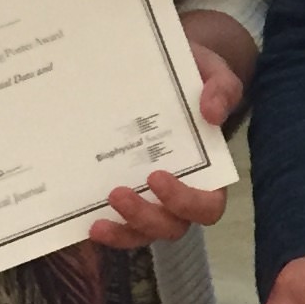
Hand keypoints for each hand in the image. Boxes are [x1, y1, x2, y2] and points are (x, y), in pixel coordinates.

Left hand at [89, 21, 249, 247]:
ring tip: (97, 221)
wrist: (166, 69)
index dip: (185, 200)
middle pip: (171, 226)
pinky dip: (104, 228)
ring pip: (142, 233)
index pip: (207, 205)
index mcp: (208, 172)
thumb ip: (221, 89)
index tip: (157, 176)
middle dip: (145, 217)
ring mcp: (151, 199)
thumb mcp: (212, 73)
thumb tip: (213, 113)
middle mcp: (179, 194)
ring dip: (122, 232)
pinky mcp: (125, 196)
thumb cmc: (195, 76)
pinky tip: (83, 220)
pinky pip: (118, 224)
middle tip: (118, 193)